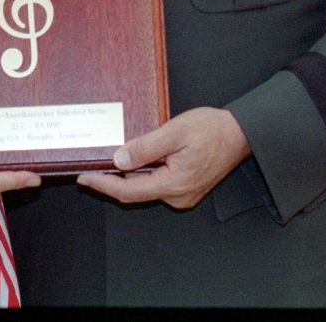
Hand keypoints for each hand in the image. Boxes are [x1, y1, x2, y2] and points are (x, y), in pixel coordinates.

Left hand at [76, 107, 250, 209]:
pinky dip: (143, 175)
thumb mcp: (175, 132)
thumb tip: (119, 160)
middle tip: (89, 169)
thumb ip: (146, 147)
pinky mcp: (185, 189)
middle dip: (111, 181)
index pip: (129, 191)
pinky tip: (134, 162)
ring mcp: (183, 195)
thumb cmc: (213, 129)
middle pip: (135, 193)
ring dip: (127, 177)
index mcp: (174, 184)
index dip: (103, 185)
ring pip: (146, 189)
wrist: (241, 133)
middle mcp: (178, 196)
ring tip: (108, 163)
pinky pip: (157, 185)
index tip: (84, 178)